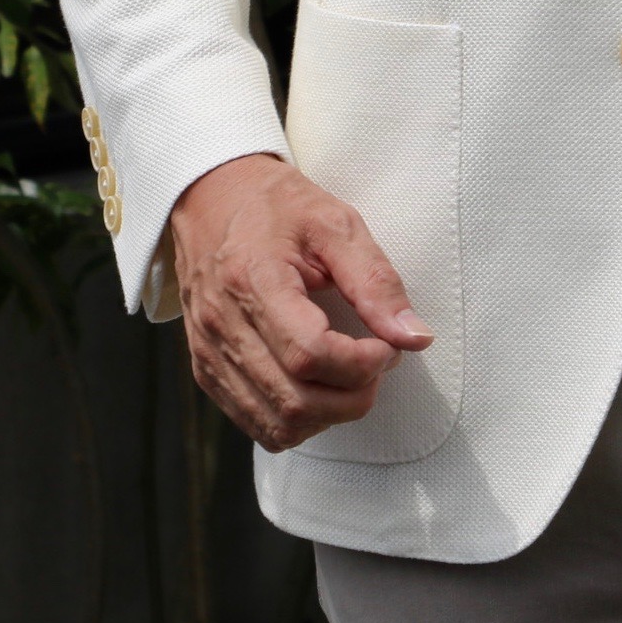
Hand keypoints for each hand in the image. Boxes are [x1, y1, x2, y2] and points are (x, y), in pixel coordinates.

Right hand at [169, 152, 434, 451]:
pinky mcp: (206, 370)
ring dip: (329, 414)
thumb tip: (415, 338)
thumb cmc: (278, 206)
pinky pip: (256, 424)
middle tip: (378, 361)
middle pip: (295, 400)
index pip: (309, 353)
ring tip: (352, 375)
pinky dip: (299, 419)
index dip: (361, 363)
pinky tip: (321, 386)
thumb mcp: (336, 223)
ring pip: (276, 425)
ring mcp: (209, 353)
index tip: (388, 346)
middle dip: (354, 396)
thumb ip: (376, 281)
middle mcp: (222, 325)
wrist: (211, 198)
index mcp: (253, 279)